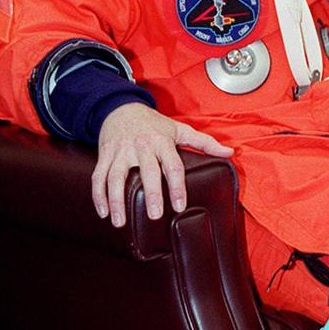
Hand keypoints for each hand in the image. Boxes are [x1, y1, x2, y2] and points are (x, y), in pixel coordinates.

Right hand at [92, 103, 232, 227]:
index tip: (180, 206)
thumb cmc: (153, 123)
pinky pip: (99, 176)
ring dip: (116, 199)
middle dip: (151, 193)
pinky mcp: (105, 155)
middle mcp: (141, 146)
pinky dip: (98, 195)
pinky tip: (103, 213)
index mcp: (162, 141)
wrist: (121, 107)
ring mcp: (121, 151)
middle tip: (155, 215)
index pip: (172, 165)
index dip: (177, 186)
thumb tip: (229, 153)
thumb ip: (204, 142)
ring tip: (119, 222)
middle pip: (146, 171)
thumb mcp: (179, 129)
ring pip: (116, 176)